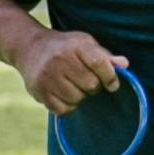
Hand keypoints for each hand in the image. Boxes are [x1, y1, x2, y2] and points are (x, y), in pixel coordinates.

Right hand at [16, 27, 130, 117]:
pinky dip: (68, 106)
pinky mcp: (39, 91)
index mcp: (75, 45)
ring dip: (80, 96)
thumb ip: (105, 57)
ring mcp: (47, 76)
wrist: (29, 47)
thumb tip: (124, 65)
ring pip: (77, 99)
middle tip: (86, 80)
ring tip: (73, 85)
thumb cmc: (65, 47)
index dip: (110, 77)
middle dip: (94, 86)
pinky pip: (63, 110)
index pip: (99, 64)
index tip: (112, 83)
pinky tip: (64, 94)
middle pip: (91, 85)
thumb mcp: (85, 44)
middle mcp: (59, 59)